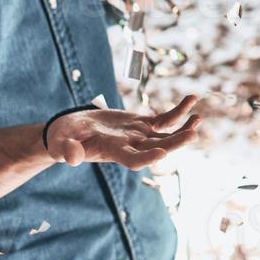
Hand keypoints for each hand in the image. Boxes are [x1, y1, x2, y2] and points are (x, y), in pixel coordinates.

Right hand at [45, 95, 201, 169]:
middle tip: (192, 134)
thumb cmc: (63, 138)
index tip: (161, 153)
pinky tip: (192, 100)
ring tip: (198, 117)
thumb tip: (71, 158)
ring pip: (165, 134)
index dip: (146, 158)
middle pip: (156, 146)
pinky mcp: (141, 124)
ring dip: (183, 128)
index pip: (132, 159)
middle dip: (175, 142)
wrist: (71, 131)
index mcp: (112, 151)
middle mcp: (129, 146)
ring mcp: (138, 135)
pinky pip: (164, 119)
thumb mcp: (61, 143)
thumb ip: (66, 150)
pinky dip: (178, 111)